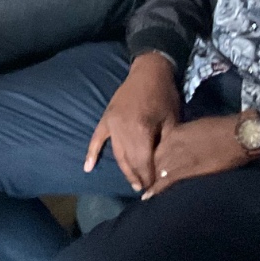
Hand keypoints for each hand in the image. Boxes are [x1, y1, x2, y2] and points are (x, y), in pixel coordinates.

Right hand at [83, 52, 180, 191]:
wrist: (149, 71)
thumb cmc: (164, 96)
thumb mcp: (172, 120)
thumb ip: (165, 144)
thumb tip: (164, 168)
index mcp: (141, 129)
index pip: (143, 162)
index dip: (148, 177)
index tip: (154, 189)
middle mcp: (123, 128)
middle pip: (128, 160)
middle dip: (137, 176)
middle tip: (145, 189)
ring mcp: (111, 123)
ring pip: (116, 153)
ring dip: (124, 169)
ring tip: (133, 182)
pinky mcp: (106, 118)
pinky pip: (96, 138)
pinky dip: (91, 152)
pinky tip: (87, 167)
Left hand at [143, 113, 254, 196]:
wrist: (236, 135)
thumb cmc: (220, 130)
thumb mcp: (194, 129)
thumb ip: (181, 140)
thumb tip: (178, 150)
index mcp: (172, 132)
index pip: (152, 148)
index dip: (148, 159)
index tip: (144, 167)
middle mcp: (170, 144)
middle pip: (151, 160)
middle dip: (146, 171)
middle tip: (141, 182)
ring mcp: (176, 157)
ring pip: (156, 171)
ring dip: (150, 181)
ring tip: (144, 191)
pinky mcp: (185, 170)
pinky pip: (165, 181)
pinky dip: (156, 189)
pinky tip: (148, 196)